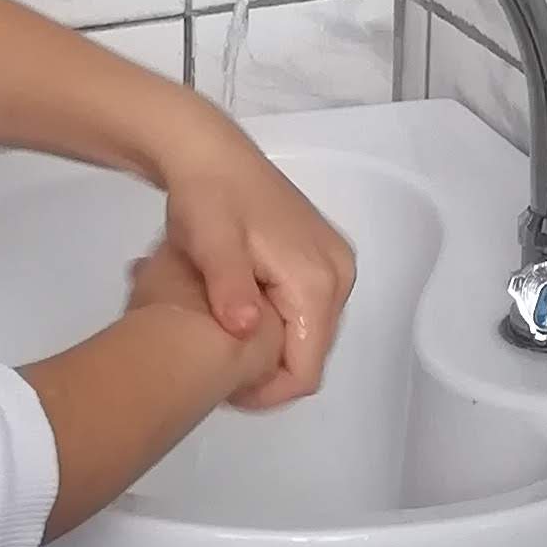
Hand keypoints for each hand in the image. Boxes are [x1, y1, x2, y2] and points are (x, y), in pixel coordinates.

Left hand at [163, 133, 353, 409]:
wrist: (209, 153)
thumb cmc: (207, 198)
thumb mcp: (211, 244)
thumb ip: (230, 288)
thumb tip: (243, 329)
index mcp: (318, 280)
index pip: (306, 369)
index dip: (267, 393)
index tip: (225, 392)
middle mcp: (339, 275)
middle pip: (311, 354)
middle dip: (269, 372)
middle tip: (219, 371)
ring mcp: (334, 264)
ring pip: (310, 336)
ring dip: (273, 349)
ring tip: (226, 344)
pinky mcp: (323, 257)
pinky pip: (309, 312)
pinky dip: (279, 325)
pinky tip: (242, 317)